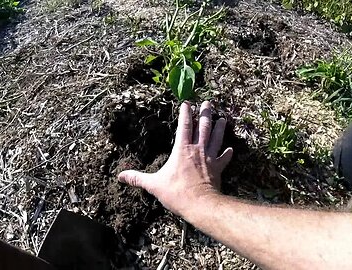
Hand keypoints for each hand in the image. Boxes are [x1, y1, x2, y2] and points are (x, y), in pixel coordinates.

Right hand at [118, 101, 232, 216]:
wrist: (200, 205)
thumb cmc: (177, 193)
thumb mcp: (154, 185)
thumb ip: (137, 178)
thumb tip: (120, 176)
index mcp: (182, 149)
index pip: (184, 126)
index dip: (185, 113)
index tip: (186, 102)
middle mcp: (198, 150)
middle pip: (203, 127)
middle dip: (205, 113)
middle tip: (208, 102)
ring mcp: (210, 159)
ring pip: (216, 138)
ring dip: (219, 128)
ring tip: (222, 119)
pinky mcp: (218, 169)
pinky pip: (224, 159)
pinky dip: (227, 154)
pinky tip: (231, 149)